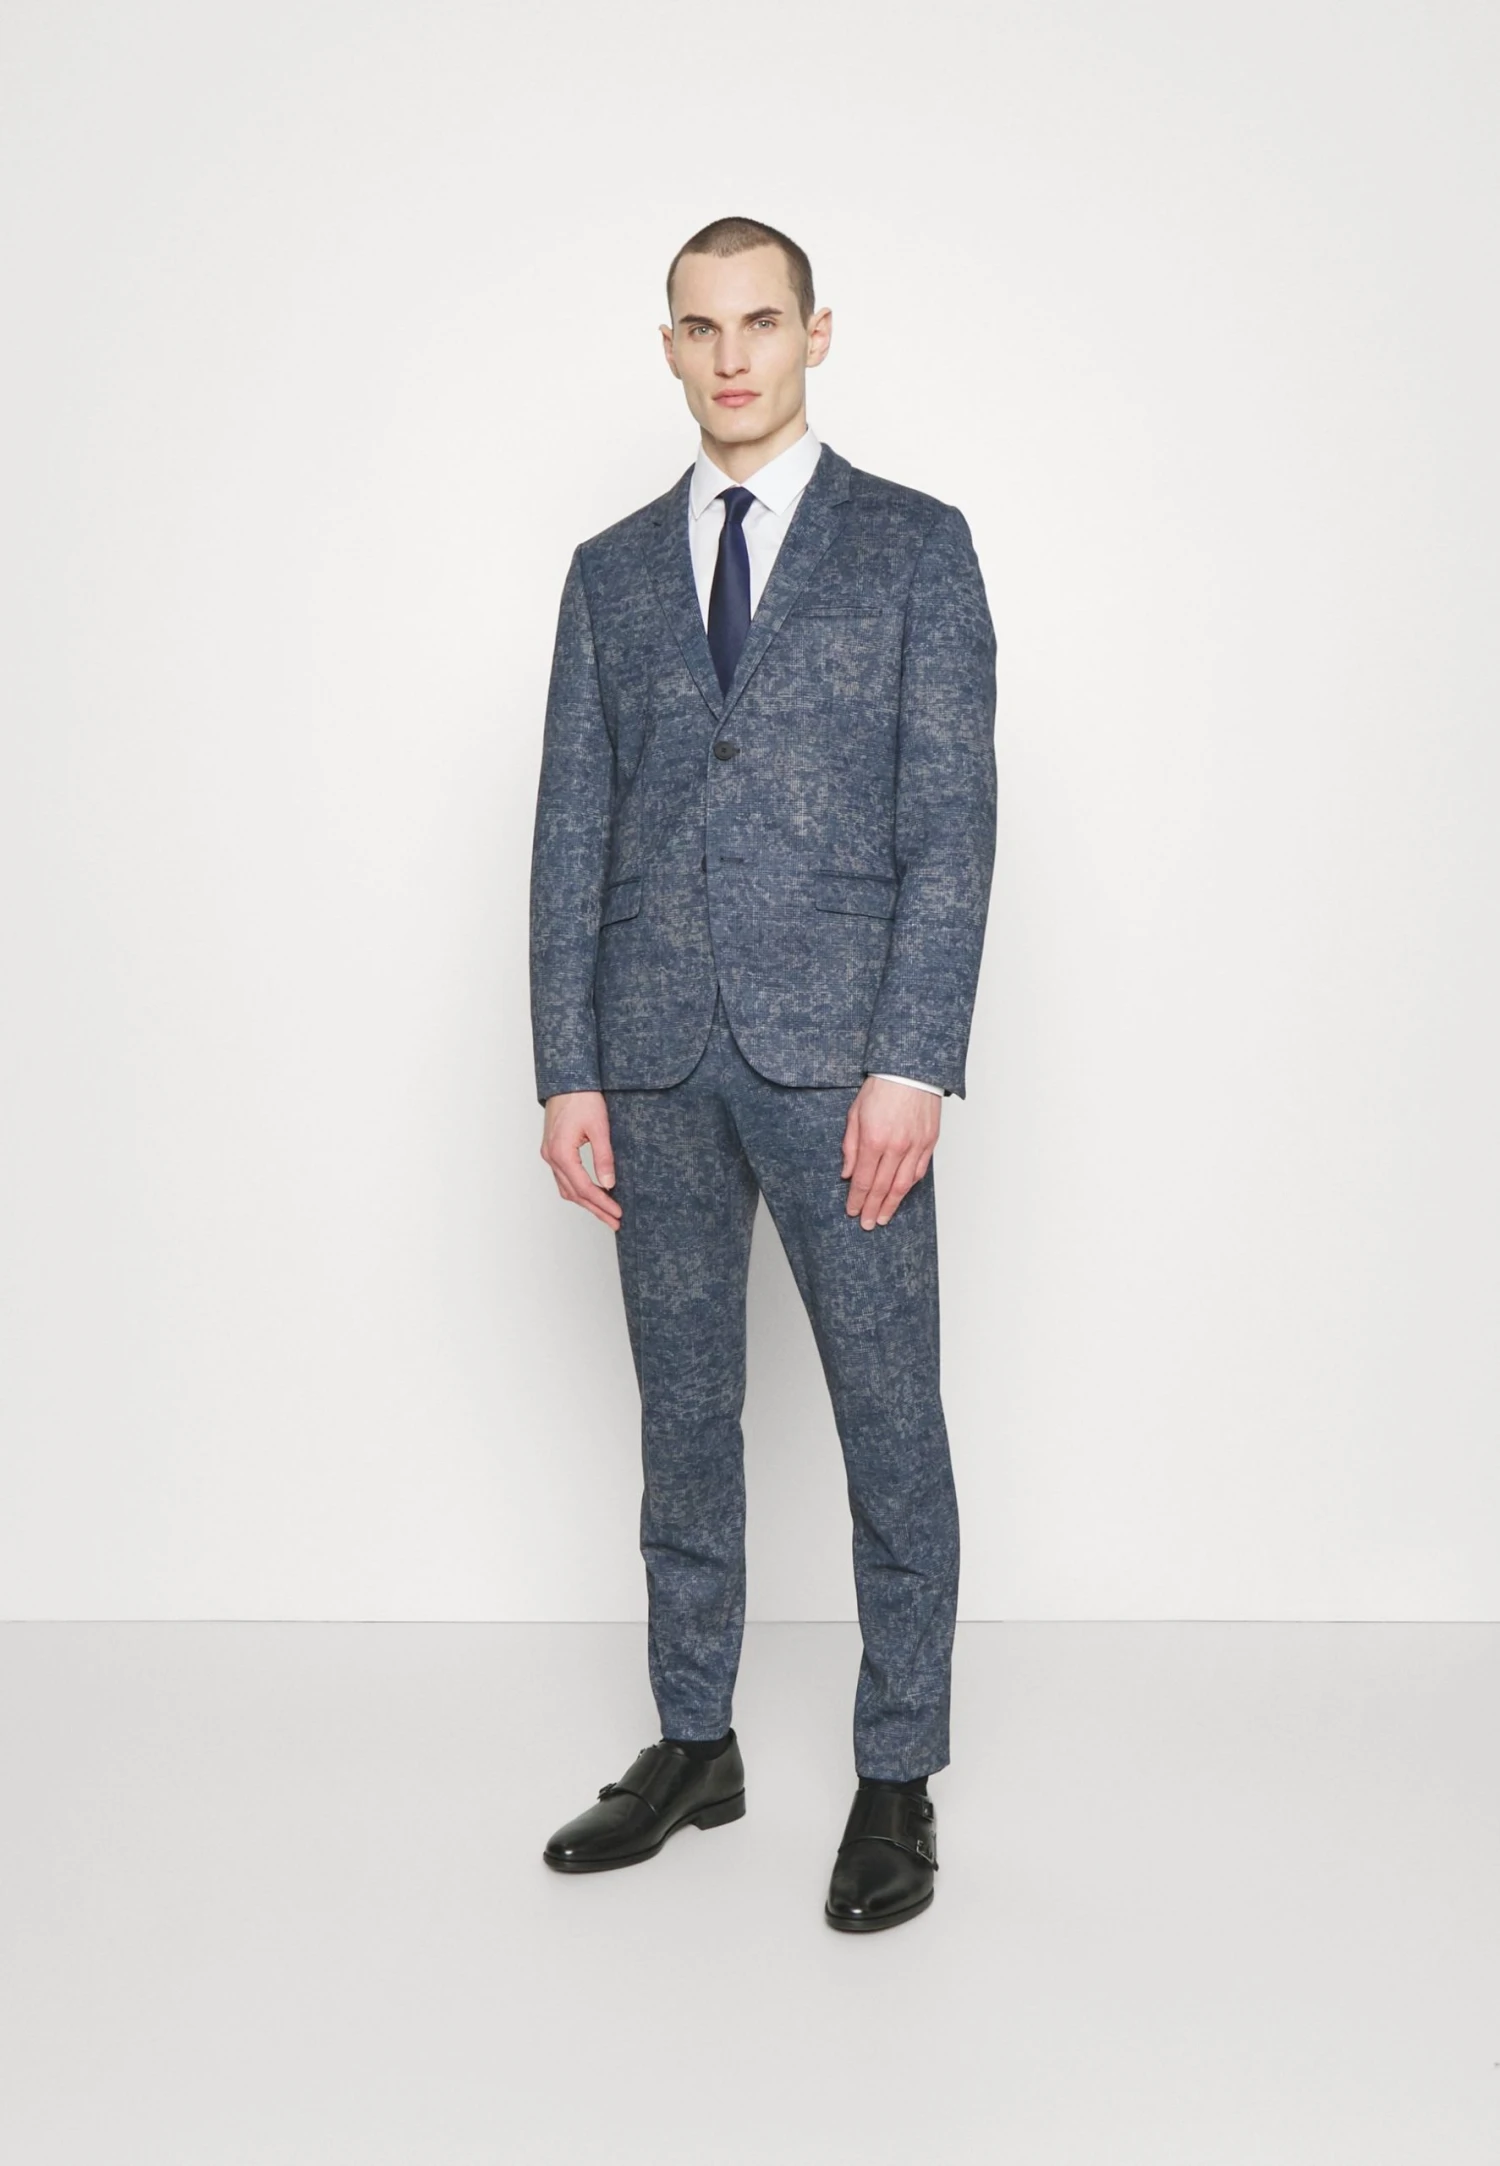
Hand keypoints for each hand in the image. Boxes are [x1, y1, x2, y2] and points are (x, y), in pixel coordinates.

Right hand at [541, 1091, 622, 1230]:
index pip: (583, 1188)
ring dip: (586, 1202)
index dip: (601, 1203)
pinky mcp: (553, 1150)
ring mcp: (549, 1154)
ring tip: (606, 1213)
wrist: (567, 1081)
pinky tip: (592, 1194)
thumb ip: (604, 1157)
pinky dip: (578, 1190)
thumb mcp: (599, 1127)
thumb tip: (609, 1183)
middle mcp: (551, 1156)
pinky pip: (564, 1178)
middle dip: (595, 1209)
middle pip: (574, 1193)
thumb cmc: (582, 1098)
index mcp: (561, 1152)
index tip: (618, 1213)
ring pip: (567, 1188)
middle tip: (615, 1222)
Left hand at [840, 1077, 940, 1228]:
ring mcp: (915, 1146)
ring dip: (892, 1204)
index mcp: (874, 1139)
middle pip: (882, 1188)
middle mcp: (896, 1147)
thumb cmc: (881, 1088)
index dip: (857, 1199)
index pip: (864, 1180)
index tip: (852, 1211)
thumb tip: (847, 1173)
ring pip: (903, 1185)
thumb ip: (850, 1146)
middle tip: (867, 1224)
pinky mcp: (929, 1142)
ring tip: (884, 1218)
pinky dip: (909, 1187)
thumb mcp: (854, 1114)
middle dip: (873, 1208)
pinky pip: (919, 1171)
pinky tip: (901, 1195)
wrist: (910, 1071)